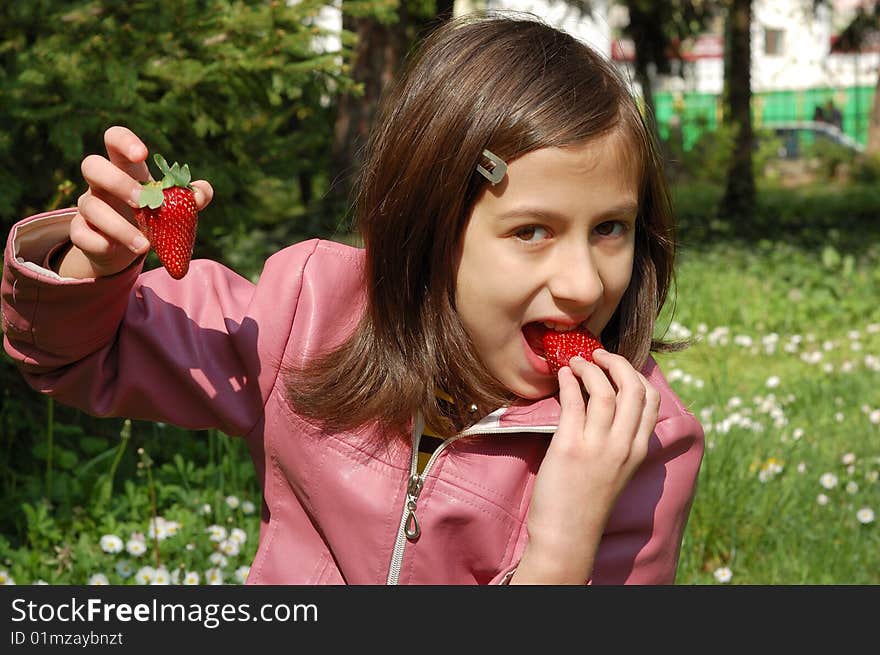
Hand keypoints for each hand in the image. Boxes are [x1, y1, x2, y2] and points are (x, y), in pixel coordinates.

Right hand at [59, 126, 213, 278]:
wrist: (124, 249)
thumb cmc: (150, 217)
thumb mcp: (172, 206)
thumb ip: (189, 197)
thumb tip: (201, 193)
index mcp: (124, 168)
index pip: (114, 138)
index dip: (124, 141)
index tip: (143, 154)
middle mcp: (100, 184)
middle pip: (91, 165)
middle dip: (117, 182)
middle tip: (142, 202)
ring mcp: (88, 207)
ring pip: (89, 206)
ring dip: (118, 227)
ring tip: (145, 245)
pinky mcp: (80, 232)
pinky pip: (80, 235)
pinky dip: (100, 243)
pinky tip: (117, 249)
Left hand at [513, 349, 659, 583]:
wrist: (567, 537)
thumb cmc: (586, 504)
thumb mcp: (616, 471)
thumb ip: (618, 441)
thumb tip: (605, 406)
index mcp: (637, 451)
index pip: (651, 400)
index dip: (636, 374)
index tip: (618, 366)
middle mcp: (623, 446)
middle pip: (633, 388)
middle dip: (616, 362)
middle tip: (598, 354)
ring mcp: (598, 447)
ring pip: (604, 391)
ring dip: (589, 368)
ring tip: (575, 362)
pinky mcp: (570, 448)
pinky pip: (574, 402)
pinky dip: (568, 382)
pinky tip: (561, 376)